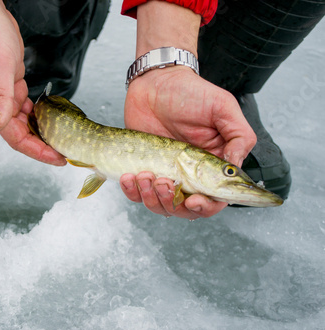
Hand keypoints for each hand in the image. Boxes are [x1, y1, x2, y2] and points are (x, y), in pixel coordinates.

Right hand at [0, 0, 64, 165]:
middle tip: (63, 154)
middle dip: (42, 147)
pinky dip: (39, 115)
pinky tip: (49, 118)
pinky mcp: (12, 86)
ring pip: (24, 123)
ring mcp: (4, 96)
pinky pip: (26, 108)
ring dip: (41, 134)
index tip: (56, 158)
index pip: (15, 137)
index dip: (36, 151)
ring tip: (60, 141)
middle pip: (21, 135)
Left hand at [120, 66, 255, 218]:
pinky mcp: (142, 170)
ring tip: (145, 175)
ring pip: (160, 205)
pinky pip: (136, 194)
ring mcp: (164, 173)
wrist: (154, 82)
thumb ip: (239, 136)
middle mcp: (189, 175)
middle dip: (173, 203)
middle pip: (185, 209)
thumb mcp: (223, 107)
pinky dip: (132, 191)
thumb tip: (236, 167)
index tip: (194, 200)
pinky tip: (130, 177)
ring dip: (151, 197)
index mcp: (213, 166)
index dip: (206, 207)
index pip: (215, 200)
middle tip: (164, 181)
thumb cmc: (190, 92)